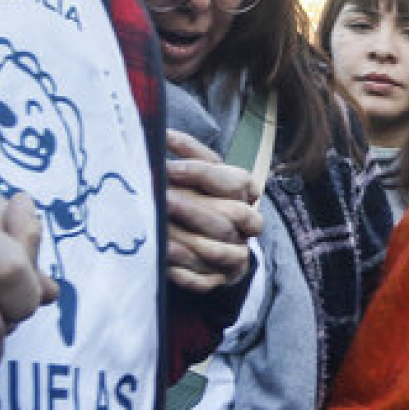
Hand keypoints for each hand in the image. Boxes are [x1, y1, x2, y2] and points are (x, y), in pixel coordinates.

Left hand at [165, 130, 263, 292]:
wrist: (214, 242)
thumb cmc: (205, 198)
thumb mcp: (203, 172)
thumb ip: (189, 152)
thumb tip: (162, 130)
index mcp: (245, 193)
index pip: (235, 181)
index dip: (200, 174)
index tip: (167, 169)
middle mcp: (247, 223)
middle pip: (232, 215)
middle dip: (195, 209)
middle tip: (163, 201)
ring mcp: (237, 253)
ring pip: (221, 249)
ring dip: (190, 241)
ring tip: (161, 233)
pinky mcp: (223, 279)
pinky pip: (208, 279)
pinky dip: (186, 271)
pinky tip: (164, 259)